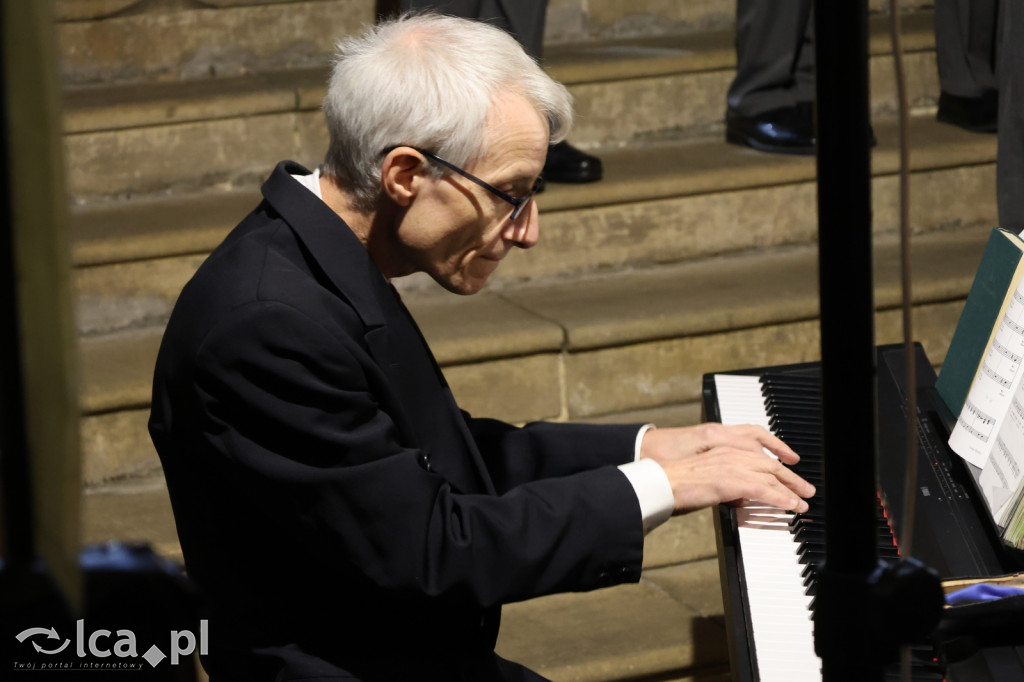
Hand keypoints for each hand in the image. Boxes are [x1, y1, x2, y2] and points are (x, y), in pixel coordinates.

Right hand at [640, 423, 814, 514]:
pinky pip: (763, 490)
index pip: (758, 458)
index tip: (790, 478)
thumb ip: (723, 485)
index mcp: (723, 451)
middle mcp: (730, 454)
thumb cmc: (674, 485)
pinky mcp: (730, 481)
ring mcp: (731, 466)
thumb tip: (737, 497)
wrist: (660, 485)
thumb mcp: (704, 481)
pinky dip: (780, 498)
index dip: (778, 468)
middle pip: (770, 465)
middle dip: (791, 478)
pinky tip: (791, 506)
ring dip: (791, 490)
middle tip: (807, 490)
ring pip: (770, 476)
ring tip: (804, 502)